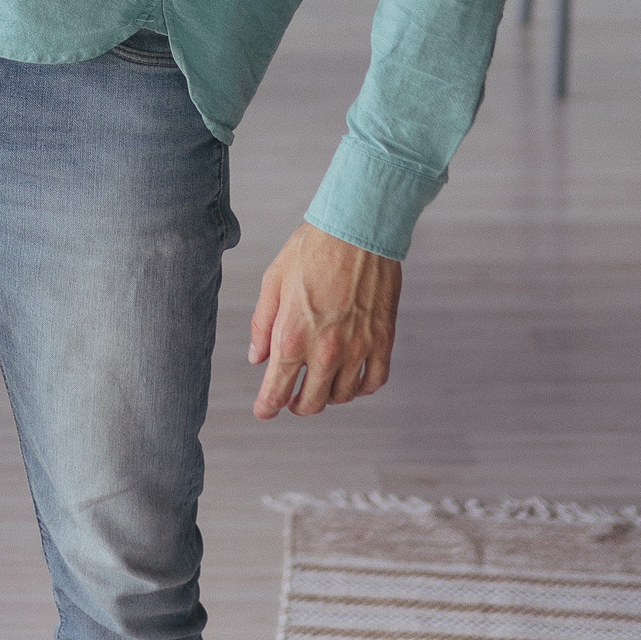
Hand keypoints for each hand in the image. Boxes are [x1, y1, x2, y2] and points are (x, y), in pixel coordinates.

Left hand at [248, 223, 400, 418]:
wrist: (358, 228)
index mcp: (292, 336)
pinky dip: (361, 388)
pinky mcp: (383, 340)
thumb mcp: (273, 281)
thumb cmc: (311, 249)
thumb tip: (257, 358)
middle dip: (296, 405)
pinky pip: (373, 381)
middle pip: (311, 402)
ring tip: (321, 385)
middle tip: (292, 398)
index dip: (267, 407)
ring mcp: (358, 348)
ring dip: (328, 397)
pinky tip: (351, 379)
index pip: (276, 390)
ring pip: (342, 396)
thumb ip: (263, 325)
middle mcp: (326, 350)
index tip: (264, 411)